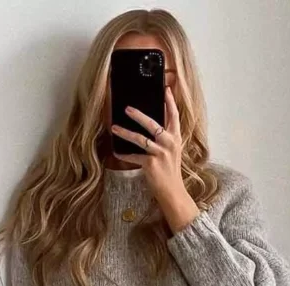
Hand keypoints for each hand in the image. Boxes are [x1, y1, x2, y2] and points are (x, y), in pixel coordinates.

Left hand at [111, 86, 199, 233]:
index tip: (165, 89)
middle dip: (139, 115)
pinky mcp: (151, 164)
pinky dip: (124, 155)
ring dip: (125, 133)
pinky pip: (134, 156)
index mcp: (176, 138)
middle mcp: (169, 143)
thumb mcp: (172, 151)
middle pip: (153, 124)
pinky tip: (116, 153)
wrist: (172, 191)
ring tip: (114, 127)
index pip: (174, 116)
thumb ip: (165, 137)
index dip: (170, 101)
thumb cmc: (170, 171)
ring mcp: (160, 154)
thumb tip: (153, 124)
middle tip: (127, 108)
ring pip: (140, 139)